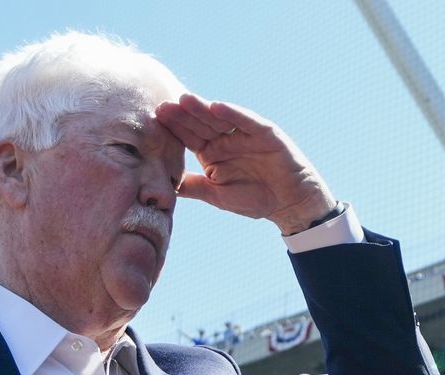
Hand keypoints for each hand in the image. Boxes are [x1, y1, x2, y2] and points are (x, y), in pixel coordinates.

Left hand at [156, 94, 336, 234]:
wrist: (288, 203)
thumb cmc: (254, 200)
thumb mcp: (217, 195)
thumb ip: (193, 187)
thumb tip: (163, 186)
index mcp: (211, 153)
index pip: (188, 137)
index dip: (174, 129)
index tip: (155, 120)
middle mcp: (225, 139)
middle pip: (200, 124)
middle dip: (183, 115)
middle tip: (164, 106)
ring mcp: (243, 134)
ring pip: (220, 118)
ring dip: (203, 108)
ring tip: (185, 100)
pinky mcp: (263, 132)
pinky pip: (246, 121)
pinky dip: (233, 113)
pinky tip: (218, 106)